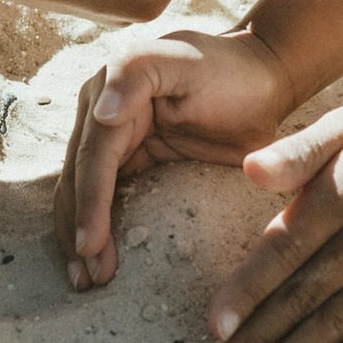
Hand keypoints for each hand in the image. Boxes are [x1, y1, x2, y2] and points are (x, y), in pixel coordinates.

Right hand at [51, 29, 299, 291]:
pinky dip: (99, 228)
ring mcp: (114, 139)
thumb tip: (99, 114)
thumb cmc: (230, 69)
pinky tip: (97, 260)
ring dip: (80, 236)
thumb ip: (136, 74)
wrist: (264, 78)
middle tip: (85, 278)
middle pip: (79, 179)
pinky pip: (108, 198)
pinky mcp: (133, 160)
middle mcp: (101, 114)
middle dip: (78, 229)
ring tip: (85, 281)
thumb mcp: (185, 61)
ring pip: (84, 193)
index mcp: (107, 89)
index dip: (89, 202)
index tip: (88, 245)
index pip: (94, 155)